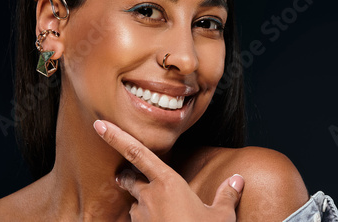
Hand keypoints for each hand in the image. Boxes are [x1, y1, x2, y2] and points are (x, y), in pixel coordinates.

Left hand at [93, 119, 244, 221]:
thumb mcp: (222, 216)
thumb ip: (227, 195)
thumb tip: (238, 180)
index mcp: (168, 183)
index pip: (138, 154)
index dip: (116, 137)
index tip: (99, 125)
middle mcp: (150, 197)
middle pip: (130, 179)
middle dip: (127, 177)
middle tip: (125, 175)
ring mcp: (142, 218)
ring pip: (135, 204)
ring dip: (141, 203)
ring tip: (159, 209)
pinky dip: (147, 221)